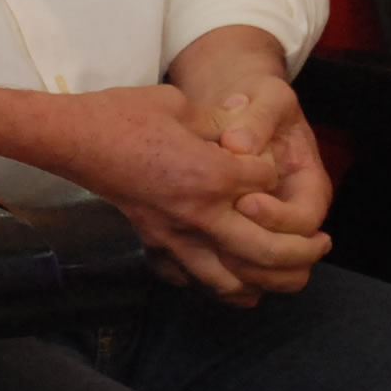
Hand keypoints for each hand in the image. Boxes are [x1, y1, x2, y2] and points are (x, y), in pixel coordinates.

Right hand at [39, 84, 325, 303]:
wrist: (69, 138)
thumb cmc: (120, 114)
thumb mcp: (177, 104)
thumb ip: (218, 121)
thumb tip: (242, 126)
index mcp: (209, 172)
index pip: (268, 181)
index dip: (273, 168)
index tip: (263, 158)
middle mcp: (199, 211)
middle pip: (271, 250)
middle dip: (303, 250)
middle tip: (321, 243)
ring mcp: (175, 233)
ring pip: (235, 279)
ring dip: (268, 281)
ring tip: (287, 273)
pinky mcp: (155, 242)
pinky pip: (196, 279)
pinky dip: (224, 286)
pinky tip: (237, 279)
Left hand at [183, 71, 334, 266]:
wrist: (241, 104)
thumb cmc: (260, 101)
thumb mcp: (268, 97)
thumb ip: (256, 118)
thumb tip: (237, 144)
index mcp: (307, 184)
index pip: (303, 219)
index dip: (277, 217)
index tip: (244, 202)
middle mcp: (289, 212)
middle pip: (285, 256)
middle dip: (257, 253)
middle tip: (220, 236)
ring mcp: (264, 226)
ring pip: (261, 270)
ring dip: (236, 270)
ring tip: (203, 252)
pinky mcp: (235, 229)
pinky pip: (230, 266)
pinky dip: (210, 269)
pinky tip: (183, 260)